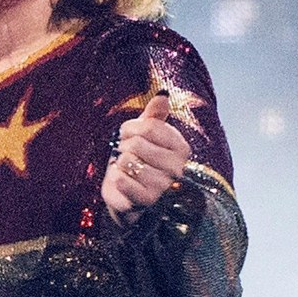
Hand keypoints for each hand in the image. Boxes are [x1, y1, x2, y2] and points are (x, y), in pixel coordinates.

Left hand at [101, 92, 189, 225]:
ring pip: (128, 161)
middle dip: (123, 146)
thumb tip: (163, 95)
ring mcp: (163, 186)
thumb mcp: (146, 136)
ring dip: (120, 164)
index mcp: (181, 148)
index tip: (126, 134)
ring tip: (125, 169)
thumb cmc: (138, 161)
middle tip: (124, 153)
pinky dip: (116, 178)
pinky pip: (122, 180)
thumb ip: (155, 116)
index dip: (130, 128)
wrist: (129, 196)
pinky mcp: (146, 201)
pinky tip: (122, 182)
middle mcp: (177, 168)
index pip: (150, 127)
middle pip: (138, 144)